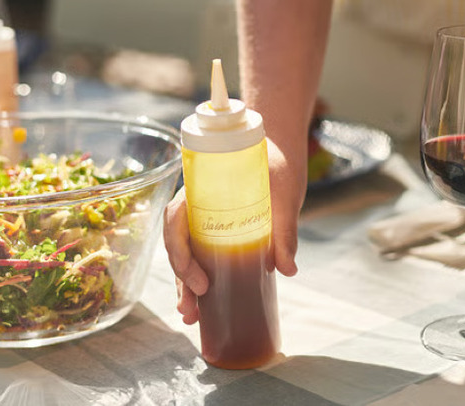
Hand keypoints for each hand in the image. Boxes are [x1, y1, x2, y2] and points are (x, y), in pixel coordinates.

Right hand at [162, 139, 305, 324]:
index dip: (180, 252)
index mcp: (201, 189)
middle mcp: (197, 206)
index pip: (176, 219)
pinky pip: (203, 256)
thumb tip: (288, 269)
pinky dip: (200, 280)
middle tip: (192, 308)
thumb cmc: (277, 162)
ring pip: (187, 254)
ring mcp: (206, 220)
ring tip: (192, 317)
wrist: (282, 148)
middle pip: (177, 244)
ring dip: (185, 286)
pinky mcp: (220, 232)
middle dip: (180, 279)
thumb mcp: (284, 193)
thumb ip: (285, 229)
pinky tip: (204, 307)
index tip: (200, 280)